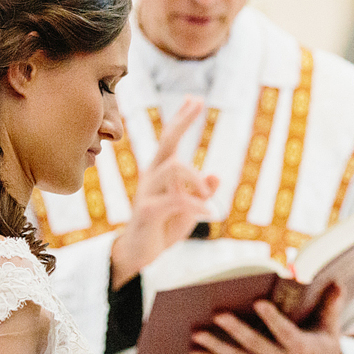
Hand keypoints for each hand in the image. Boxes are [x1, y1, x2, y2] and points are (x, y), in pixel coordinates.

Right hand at [111, 98, 220, 288]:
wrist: (138, 254)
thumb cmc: (162, 228)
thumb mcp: (187, 210)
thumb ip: (200, 194)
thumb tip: (215, 176)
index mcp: (160, 173)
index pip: (170, 139)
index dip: (182, 119)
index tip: (194, 99)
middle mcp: (152, 177)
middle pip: (167, 142)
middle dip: (182, 121)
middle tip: (198, 102)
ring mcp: (147, 192)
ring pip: (174, 168)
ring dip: (197, 181)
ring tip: (209, 199)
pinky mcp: (148, 212)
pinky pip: (176, 200)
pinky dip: (196, 206)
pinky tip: (208, 214)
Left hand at [192, 294, 344, 353]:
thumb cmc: (323, 346)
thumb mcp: (331, 328)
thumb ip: (331, 305)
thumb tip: (338, 281)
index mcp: (300, 348)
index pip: (285, 333)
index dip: (273, 319)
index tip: (258, 302)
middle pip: (255, 346)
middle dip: (235, 331)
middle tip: (216, 314)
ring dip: (214, 347)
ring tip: (195, 333)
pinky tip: (191, 350)